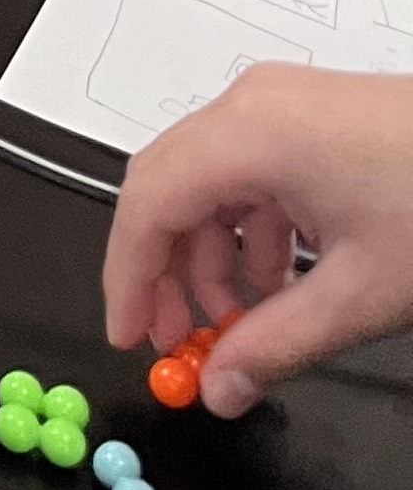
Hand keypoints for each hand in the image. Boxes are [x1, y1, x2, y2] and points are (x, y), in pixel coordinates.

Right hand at [104, 60, 412, 409]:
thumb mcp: (361, 294)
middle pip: (166, 187)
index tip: (130, 333)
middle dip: (162, 269)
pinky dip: (244, 231)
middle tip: (173, 339)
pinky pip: (244, 172)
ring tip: (236, 324)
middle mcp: (251, 106)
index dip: (129, 275)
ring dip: (208, 256)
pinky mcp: (302, 116)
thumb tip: (222, 385)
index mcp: (252, 134)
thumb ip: (278, 345)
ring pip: (204, 182)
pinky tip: (279, 284)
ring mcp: (276, 104)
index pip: (150, 203)